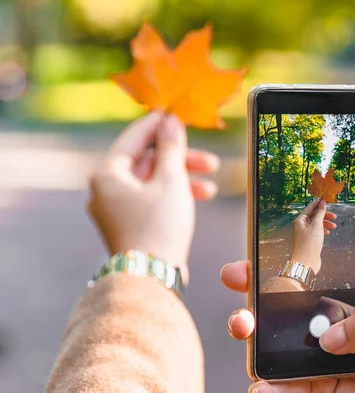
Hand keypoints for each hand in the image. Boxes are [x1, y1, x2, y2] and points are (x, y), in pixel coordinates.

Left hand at [88, 112, 218, 283]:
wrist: (150, 278)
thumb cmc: (158, 226)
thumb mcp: (171, 180)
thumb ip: (171, 147)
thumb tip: (171, 121)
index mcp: (107, 174)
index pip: (134, 137)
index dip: (159, 125)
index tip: (178, 115)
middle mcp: (105, 190)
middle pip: (146, 162)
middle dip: (180, 161)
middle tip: (209, 160)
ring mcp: (115, 209)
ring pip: (151, 183)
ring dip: (182, 181)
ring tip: (211, 189)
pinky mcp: (128, 225)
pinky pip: (150, 200)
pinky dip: (172, 197)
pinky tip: (199, 200)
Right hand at [221, 261, 354, 392]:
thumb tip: (327, 338)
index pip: (318, 273)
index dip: (288, 262)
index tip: (258, 256)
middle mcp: (333, 322)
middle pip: (288, 303)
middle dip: (257, 291)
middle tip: (235, 283)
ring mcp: (320, 353)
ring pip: (278, 342)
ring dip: (253, 336)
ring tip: (242, 331)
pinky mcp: (316, 386)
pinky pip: (287, 386)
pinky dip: (271, 389)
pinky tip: (259, 391)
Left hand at [291, 199, 335, 273]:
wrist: (306, 261)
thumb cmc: (310, 242)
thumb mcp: (316, 225)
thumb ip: (320, 213)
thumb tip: (322, 203)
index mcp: (300, 220)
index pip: (310, 208)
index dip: (318, 203)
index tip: (326, 199)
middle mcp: (301, 225)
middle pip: (314, 216)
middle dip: (324, 215)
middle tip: (334, 217)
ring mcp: (305, 233)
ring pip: (316, 224)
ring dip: (325, 223)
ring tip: (334, 227)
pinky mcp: (309, 240)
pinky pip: (317, 232)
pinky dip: (323, 230)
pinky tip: (328, 233)